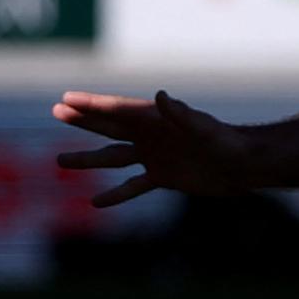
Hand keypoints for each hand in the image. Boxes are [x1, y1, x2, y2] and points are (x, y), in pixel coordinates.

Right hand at [52, 90, 256, 206]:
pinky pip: (133, 186)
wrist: (243, 166)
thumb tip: (160, 96)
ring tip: (61, 161)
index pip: (116, 110)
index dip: (90, 104)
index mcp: (155, 120)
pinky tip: (96, 202)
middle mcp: (150, 136)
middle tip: (55, 111)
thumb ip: (180, 114)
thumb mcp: (202, 128)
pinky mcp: (162, 177)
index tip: (66, 98)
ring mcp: (154, 156)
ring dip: (88, 159)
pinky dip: (116, 194)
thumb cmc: (226, 142)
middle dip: (82, 119)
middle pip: (109, 126)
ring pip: (114, 157)